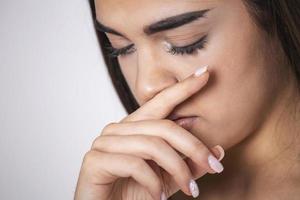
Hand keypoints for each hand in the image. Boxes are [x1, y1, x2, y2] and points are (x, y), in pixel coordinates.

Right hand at [74, 65, 224, 199]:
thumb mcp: (168, 179)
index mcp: (133, 128)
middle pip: (163, 127)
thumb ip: (189, 164)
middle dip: (194, 148)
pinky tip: (159, 197)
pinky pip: (135, 165)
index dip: (182, 88)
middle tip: (215, 167)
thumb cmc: (132, 194)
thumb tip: (218, 150)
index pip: (160, 102)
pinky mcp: (95, 160)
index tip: (205, 73)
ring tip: (191, 191)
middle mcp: (117, 130)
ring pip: (152, 146)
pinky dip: (153, 183)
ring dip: (178, 171)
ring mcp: (104, 143)